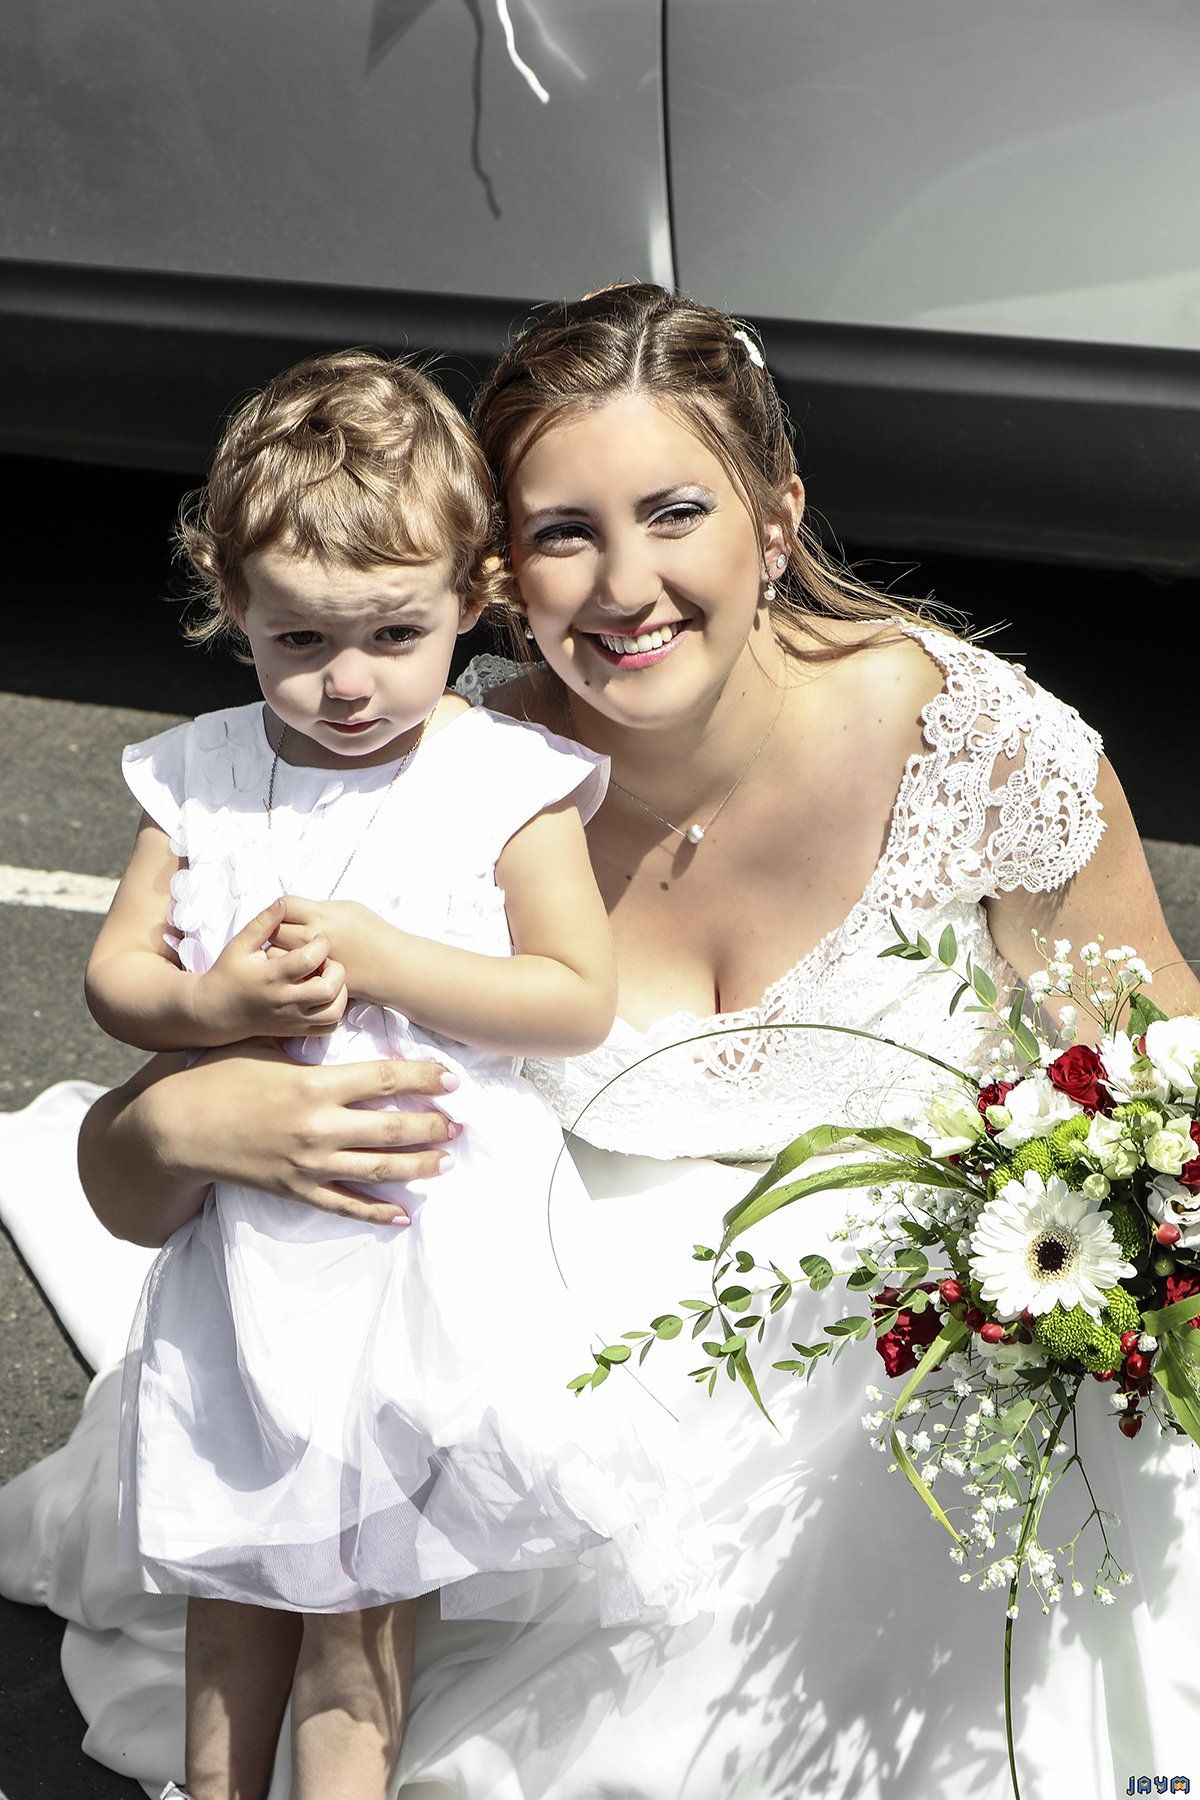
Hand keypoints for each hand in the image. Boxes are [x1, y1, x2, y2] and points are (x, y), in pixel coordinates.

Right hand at [80, 1041, 462, 1244]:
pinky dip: (376, 1212)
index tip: (452, 1079)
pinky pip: (344, 1205)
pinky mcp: (295, 1189)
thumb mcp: (264, 1047)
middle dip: (432, 1126)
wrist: (175, 1127)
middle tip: (460, 1124)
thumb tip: (338, 1025)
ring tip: (446, 1162)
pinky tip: (403, 1215)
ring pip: (378, 1168)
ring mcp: (308, 1162)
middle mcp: (318, 1126)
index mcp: (314, 1084)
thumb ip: (305, 1044)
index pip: (385, 1077)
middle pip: (392, 1127)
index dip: (424, 1078)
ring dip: (418, 1166)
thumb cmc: (218, 1077)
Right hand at [192, 898, 348, 1040]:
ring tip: (327, 978)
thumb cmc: (229, 973)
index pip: (310, 959)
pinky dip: (335, 1011)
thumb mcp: (240, 945)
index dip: (321, 944)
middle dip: (336, 970)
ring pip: (334, 1012)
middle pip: (328, 989)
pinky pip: (328, 1027)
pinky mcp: (296, 1030)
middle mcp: (285, 1000)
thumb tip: (282, 902)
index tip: (316, 939)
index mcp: (271, 976)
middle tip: (326, 960)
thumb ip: (263, 923)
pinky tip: (324, 996)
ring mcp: (292, 1019)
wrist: (216, 1011)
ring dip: (340, 992)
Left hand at [272, 895, 381, 998]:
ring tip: (287, 950)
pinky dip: (287, 970)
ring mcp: (311, 962)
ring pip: (275, 955)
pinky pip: (288, 975)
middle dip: (275, 928)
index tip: (288, 911)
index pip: (285, 905)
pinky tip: (297, 967)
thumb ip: (317, 909)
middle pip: (274, 930)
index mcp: (321, 916)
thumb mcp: (346, 908)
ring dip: (277, 950)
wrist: (390, 965)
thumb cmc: (372, 932)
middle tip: (284, 931)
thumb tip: (294, 911)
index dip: (283, 906)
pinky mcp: (313, 980)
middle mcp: (312, 938)